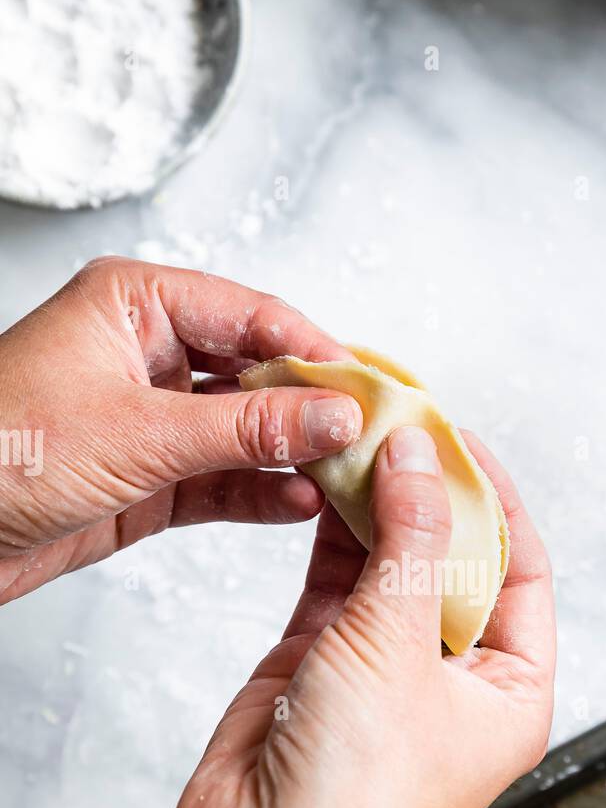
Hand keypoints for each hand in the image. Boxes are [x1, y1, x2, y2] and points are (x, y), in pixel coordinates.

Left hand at [0, 257, 361, 602]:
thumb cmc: (0, 453)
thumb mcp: (140, 434)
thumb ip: (246, 429)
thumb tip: (333, 412)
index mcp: (136, 305)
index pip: (252, 314)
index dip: (315, 350)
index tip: (367, 387)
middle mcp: (147, 354)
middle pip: (256, 372)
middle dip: (311, 407)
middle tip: (368, 436)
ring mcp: (150, 419)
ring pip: (243, 431)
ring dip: (292, 456)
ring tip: (346, 475)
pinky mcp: (149, 479)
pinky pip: (221, 480)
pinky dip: (260, 493)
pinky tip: (300, 502)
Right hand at [167, 424, 554, 807]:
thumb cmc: (356, 797)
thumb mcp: (400, 648)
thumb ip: (412, 543)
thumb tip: (420, 457)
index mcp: (510, 690)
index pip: (522, 570)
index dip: (495, 499)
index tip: (457, 437)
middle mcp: (454, 680)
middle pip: (456, 561)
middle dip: (431, 494)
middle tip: (403, 424)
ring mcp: (386, 671)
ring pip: (391, 566)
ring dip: (378, 505)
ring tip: (360, 438)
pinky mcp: (322, 664)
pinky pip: (338, 582)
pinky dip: (332, 534)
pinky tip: (325, 483)